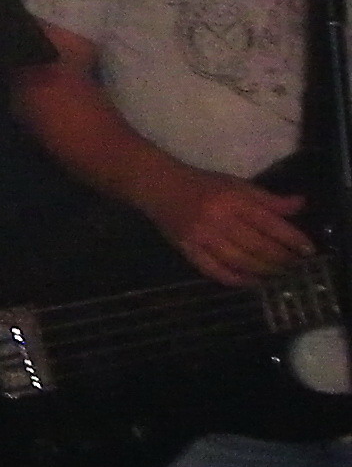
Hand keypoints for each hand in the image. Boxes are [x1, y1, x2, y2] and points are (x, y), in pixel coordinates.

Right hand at [152, 169, 315, 287]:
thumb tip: (300, 205)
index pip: (270, 223)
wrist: (159, 188)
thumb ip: (268, 199)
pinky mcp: (188, 250)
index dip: (292, 238)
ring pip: (240, 262)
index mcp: (232, 200)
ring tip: (277, 274)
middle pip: (258, 246)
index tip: (308, 250)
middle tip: (294, 265)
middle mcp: (218, 219)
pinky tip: (251, 281)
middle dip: (281, 259)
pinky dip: (236, 280)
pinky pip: (216, 271)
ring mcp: (202, 237)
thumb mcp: (236, 185)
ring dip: (264, 271)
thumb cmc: (203, 184)